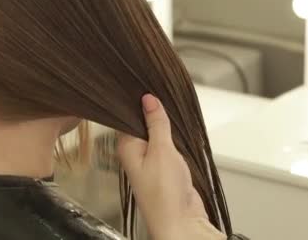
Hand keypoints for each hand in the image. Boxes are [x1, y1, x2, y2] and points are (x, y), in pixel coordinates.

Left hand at [117, 94, 225, 239]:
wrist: (181, 222)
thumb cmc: (164, 195)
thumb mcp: (161, 150)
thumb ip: (155, 123)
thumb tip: (148, 100)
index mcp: (126, 147)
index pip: (126, 115)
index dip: (136, 100)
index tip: (145, 85)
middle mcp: (135, 153)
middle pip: (141, 123)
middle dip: (154, 111)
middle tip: (163, 94)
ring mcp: (150, 161)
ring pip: (156, 134)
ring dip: (166, 126)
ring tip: (173, 112)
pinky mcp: (164, 168)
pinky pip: (167, 146)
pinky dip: (173, 138)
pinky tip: (178, 131)